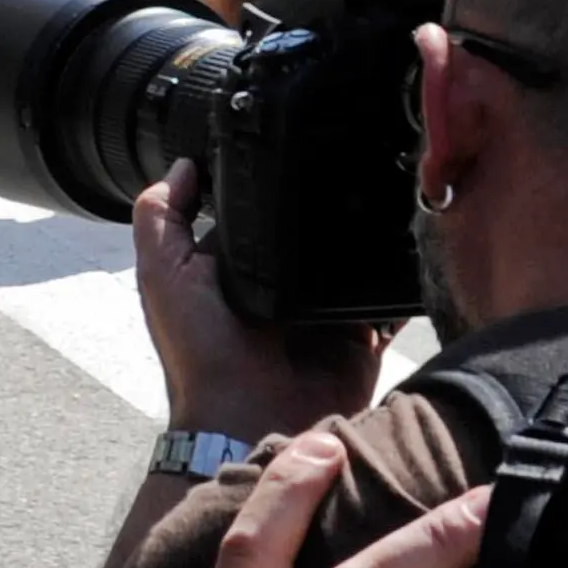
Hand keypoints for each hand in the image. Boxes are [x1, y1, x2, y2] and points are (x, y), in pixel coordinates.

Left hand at [135, 164, 382, 437]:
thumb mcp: (163, 275)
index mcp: (236, 269)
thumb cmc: (199, 351)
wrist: (250, 420)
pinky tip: (406, 257)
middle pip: (313, 235)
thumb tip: (183, 166)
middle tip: (355, 172)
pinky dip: (395, 288)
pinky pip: (387, 305)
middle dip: (331, 210)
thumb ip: (162, 219)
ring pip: (354, 264)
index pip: (259, 215)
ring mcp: (324, 313)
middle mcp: (281, 288)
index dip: (271, 189)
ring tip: (388, 207)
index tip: (295, 147)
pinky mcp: (361, 338)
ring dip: (369, 243)